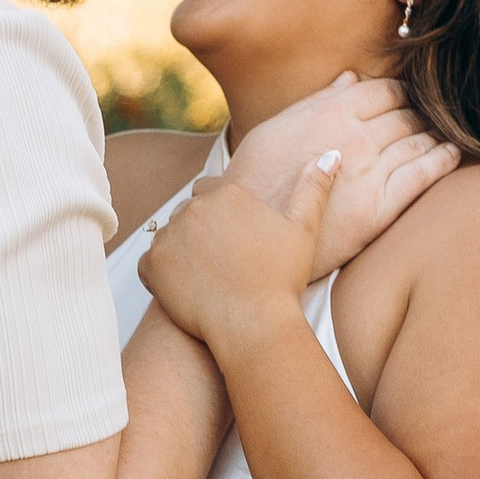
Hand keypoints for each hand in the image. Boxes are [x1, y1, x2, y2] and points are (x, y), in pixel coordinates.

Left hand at [137, 164, 320, 363]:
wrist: (254, 325)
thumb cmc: (281, 279)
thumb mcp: (304, 229)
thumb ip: (313, 188)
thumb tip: (330, 154)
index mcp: (227, 193)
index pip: (212, 192)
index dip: (222, 217)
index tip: (233, 241)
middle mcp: (193, 207)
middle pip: (188, 214)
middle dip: (199, 232)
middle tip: (219, 263)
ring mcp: (169, 236)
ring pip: (168, 238)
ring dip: (180, 253)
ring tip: (205, 278)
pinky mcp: (152, 265)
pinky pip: (148, 266)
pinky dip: (160, 277)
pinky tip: (184, 291)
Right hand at [220, 72, 454, 275]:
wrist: (247, 239)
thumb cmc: (255, 181)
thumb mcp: (275, 129)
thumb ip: (318, 101)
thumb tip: (351, 77)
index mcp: (330, 112)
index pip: (384, 90)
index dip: (401, 92)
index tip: (408, 99)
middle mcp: (354, 137)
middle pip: (405, 114)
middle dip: (420, 113)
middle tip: (432, 117)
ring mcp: (369, 173)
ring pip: (418, 141)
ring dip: (435, 134)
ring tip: (444, 134)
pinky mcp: (379, 209)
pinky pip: (423, 175)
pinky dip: (443, 160)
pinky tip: (452, 154)